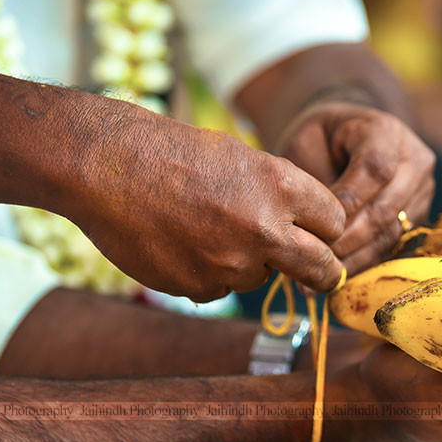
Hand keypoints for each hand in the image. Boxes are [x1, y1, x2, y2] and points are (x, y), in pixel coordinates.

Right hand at [65, 101, 346, 300]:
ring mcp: (232, 264)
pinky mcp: (201, 288)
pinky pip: (221, 289)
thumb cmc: (175, 152)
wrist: (106, 166)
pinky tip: (183, 242)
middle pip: (321, 267)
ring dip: (249, 263)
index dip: (328, 227)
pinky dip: (210, 273)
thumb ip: (282, 197)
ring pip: (263, 277)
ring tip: (208, 228)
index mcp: (281, 187)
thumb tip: (312, 235)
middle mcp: (265, 229)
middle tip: (323, 274)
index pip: (335, 223)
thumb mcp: (242, 158)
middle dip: (324, 271)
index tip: (323, 233)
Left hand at [276, 101, 434, 273]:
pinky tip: (337, 278)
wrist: (343, 141)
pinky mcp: (418, 218)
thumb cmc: (319, 142)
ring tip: (324, 275)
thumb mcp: (307, 145)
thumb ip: (315, 179)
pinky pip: (394, 247)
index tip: (321, 222)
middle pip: (388, 207)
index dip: (350, 200)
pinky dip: (365, 264)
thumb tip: (316, 230)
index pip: (376, 168)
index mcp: (387, 132)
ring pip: (393, 233)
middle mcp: (415, 161)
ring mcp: (422, 192)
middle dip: (351, 237)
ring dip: (357, 257)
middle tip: (317, 257)